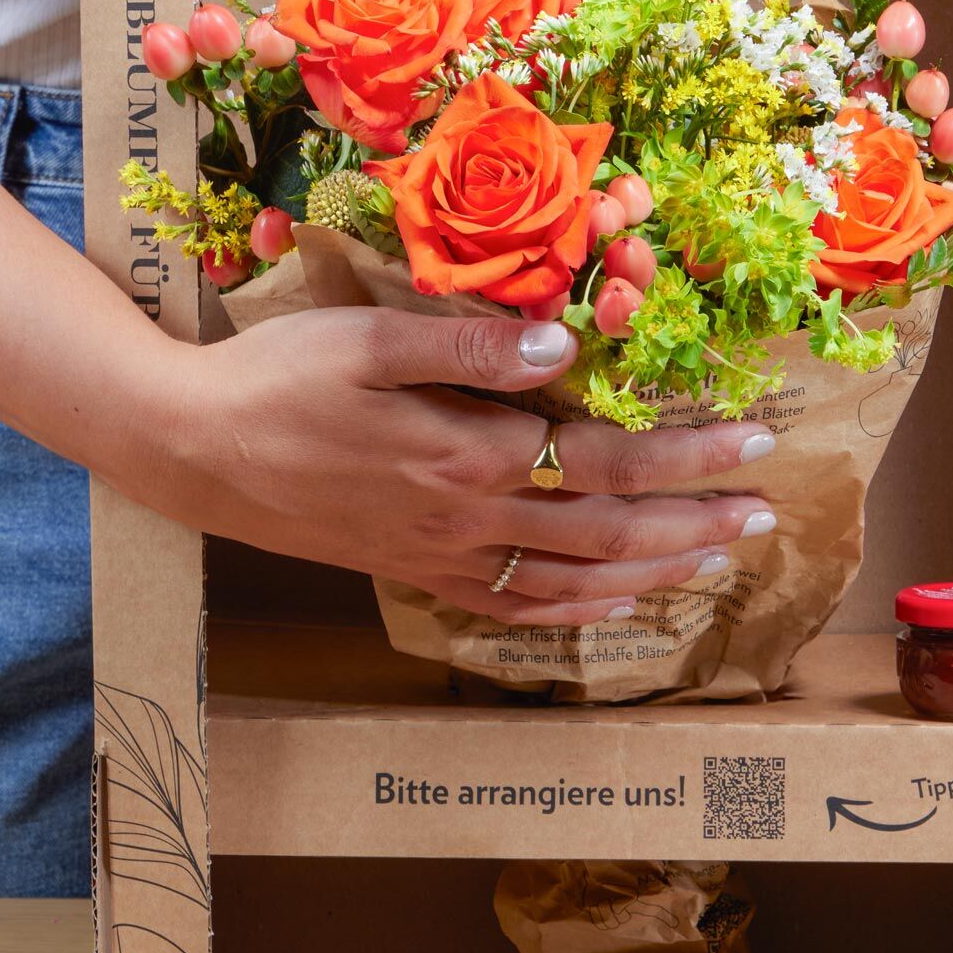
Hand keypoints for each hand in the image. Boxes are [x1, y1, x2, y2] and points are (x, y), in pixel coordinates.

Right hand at [144, 307, 777, 625]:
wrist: (190, 450)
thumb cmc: (278, 377)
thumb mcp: (366, 339)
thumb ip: (467, 345)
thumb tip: (562, 347)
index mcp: (466, 454)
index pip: (605, 459)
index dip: (686, 454)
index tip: (753, 443)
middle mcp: (468, 519)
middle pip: (609, 531)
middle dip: (694, 522)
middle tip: (762, 513)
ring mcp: (443, 558)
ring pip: (574, 579)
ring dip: (655, 570)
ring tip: (716, 557)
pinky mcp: (416, 574)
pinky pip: (515, 607)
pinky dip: (577, 613)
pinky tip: (616, 605)